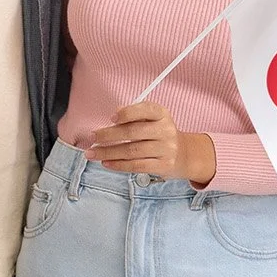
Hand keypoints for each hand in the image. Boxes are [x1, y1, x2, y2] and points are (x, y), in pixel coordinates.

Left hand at [86, 101, 214, 184]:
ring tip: (93, 153)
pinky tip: (106, 163)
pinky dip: (118, 165)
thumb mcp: (152, 119)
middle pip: (133, 132)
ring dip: (108, 152)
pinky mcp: (163, 166)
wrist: (183, 154)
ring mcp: (166, 149)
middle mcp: (165, 130)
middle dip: (109, 135)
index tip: (111, 118)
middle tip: (92, 138)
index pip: (145, 110)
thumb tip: (115, 113)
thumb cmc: (159, 134)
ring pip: (132, 151)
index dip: (127, 113)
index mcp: (162, 114)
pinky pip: (136, 166)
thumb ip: (135, 115)